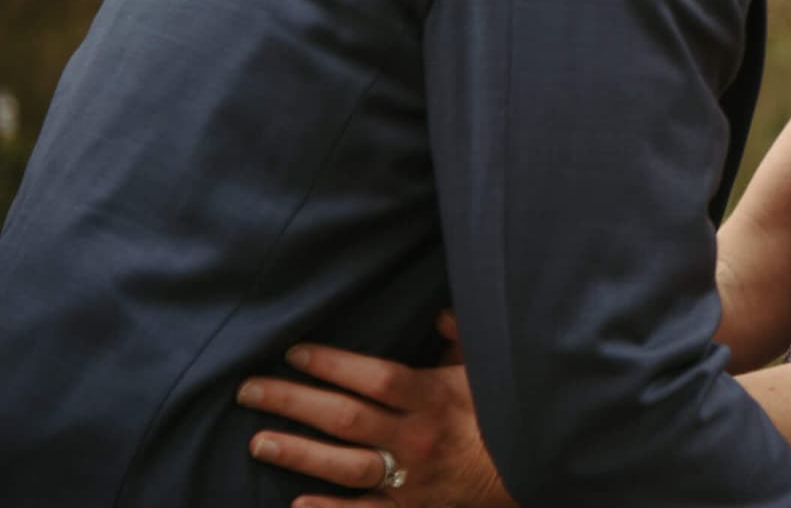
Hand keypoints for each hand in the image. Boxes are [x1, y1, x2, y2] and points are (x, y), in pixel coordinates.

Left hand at [238, 313, 512, 507]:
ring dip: (299, 454)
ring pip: (345, 465)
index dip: (333, 364)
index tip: (295, 352)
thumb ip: (462, 337)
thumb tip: (437, 313)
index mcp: (434, 397)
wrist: (530, 468)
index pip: (374, 378)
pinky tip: (296, 504)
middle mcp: (416, 437)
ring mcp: (411, 477)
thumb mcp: (488, 368)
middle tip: (249, 392)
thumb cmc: (504, 412)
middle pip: (346, 418)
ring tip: (258, 442)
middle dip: (294, 402)